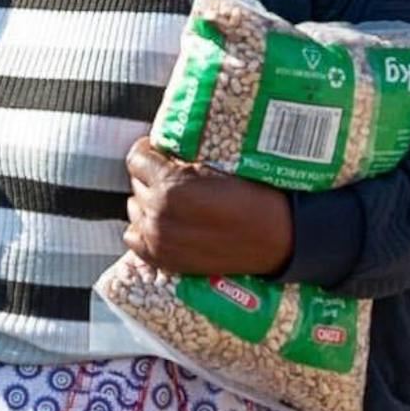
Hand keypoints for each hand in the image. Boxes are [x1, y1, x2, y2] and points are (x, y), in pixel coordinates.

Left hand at [122, 139, 293, 276]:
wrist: (275, 238)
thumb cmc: (252, 196)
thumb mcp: (217, 166)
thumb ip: (184, 161)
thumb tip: (164, 151)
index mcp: (171, 186)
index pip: (136, 158)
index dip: (149, 151)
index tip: (160, 152)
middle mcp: (158, 213)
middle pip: (136, 183)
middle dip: (152, 176)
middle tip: (173, 176)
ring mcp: (159, 239)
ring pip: (135, 209)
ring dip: (148, 202)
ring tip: (169, 201)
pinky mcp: (164, 259)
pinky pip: (134, 238)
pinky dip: (144, 229)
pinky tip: (162, 223)